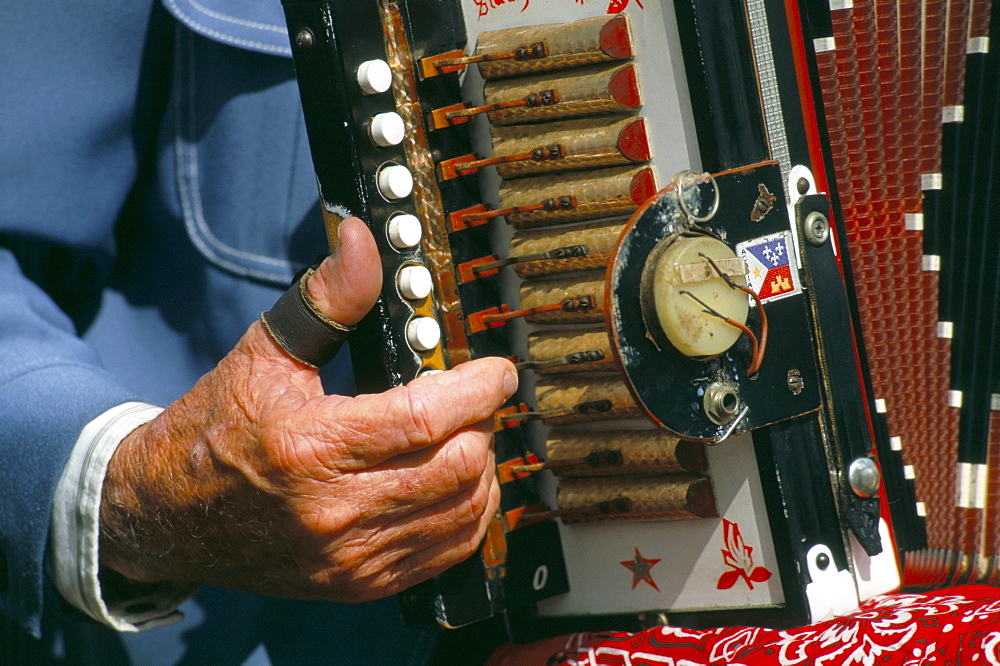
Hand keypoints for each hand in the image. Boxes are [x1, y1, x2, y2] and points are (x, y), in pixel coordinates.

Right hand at [99, 217, 516, 601]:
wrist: (168, 515)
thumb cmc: (215, 429)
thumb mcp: (266, 353)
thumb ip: (327, 296)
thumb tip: (359, 238)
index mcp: (311, 447)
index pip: (425, 418)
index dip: (478, 389)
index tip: (498, 371)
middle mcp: (334, 510)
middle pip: (457, 466)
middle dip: (483, 424)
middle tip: (477, 399)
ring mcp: (350, 556)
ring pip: (461, 511)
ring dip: (482, 468)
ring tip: (468, 436)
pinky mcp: (358, 583)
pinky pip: (445, 552)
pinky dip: (468, 514)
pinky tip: (458, 485)